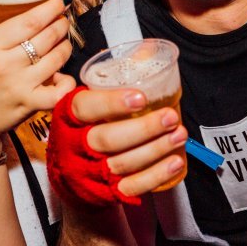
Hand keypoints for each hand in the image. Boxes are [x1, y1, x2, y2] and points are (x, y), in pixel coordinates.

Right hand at [0, 0, 75, 156]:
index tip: (62, 1)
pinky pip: (59, 91)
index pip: (28, 21)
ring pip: (56, 58)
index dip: (51, 8)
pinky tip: (63, 76)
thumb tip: (7, 6)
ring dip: (66, 48)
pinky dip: (67, 82)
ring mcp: (19, 85)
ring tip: (64, 43)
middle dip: (62, 25)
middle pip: (47, 36)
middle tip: (64, 22)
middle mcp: (5, 63)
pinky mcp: (29, 104)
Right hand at [47, 86, 186, 208]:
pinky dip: (156, 175)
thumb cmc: (82, 130)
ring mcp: (88, 172)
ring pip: (122, 163)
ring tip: (178, 134)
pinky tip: (175, 161)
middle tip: (170, 117)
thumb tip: (145, 53)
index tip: (141, 96)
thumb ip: (106, 87)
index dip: (112, 102)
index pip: (85, 107)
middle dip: (143, 128)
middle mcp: (73, 146)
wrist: (68, 177)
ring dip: (155, 149)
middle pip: (107, 139)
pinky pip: (132, 186)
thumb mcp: (82, 107)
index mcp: (67, 117)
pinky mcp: (104, 192)